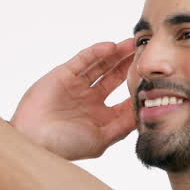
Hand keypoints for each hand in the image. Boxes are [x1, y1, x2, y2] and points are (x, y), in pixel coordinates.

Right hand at [10, 39, 137, 160]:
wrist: (33, 140)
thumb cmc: (66, 146)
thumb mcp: (100, 140)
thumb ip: (122, 126)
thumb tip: (144, 113)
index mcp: (100, 118)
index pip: (124, 99)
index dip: (138, 89)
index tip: (155, 79)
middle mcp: (90, 100)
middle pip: (114, 77)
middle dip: (129, 65)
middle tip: (146, 53)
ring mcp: (77, 86)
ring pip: (101, 65)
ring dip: (116, 55)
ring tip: (132, 44)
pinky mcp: (63, 75)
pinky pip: (83, 59)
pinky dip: (96, 52)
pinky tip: (111, 47)